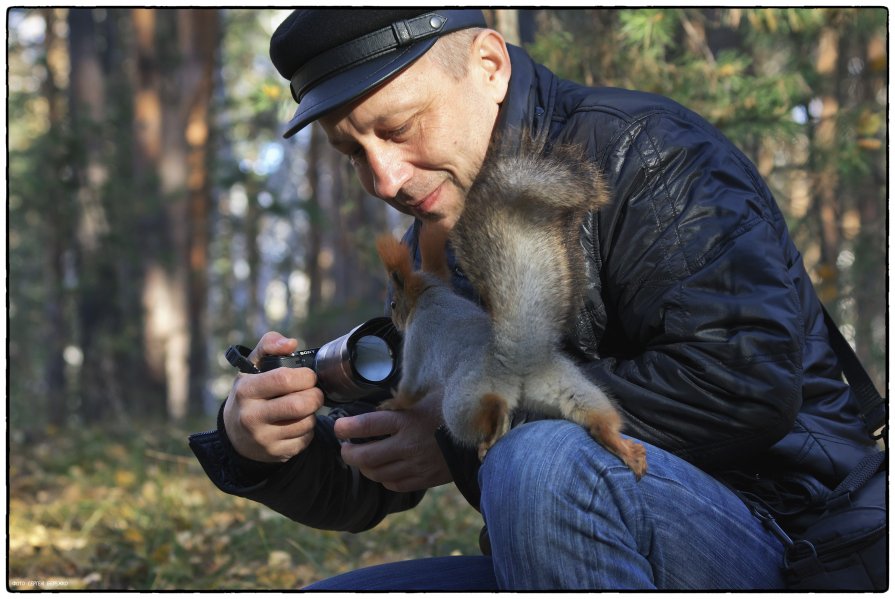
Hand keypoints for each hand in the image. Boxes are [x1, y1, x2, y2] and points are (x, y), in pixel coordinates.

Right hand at [223, 331, 323, 461]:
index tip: (307, 376)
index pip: (284, 379)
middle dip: (315, 395)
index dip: (305, 376)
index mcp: (245, 391)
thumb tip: (291, 343)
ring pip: (307, 422)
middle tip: (313, 391)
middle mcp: (251, 417)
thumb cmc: (251, 392)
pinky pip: (306, 439)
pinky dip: (308, 429)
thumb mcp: (252, 366)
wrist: (236, 434)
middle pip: (300, 404)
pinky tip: (298, 423)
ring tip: (303, 406)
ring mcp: (263, 439)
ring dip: (312, 412)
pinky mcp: (276, 453)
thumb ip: (269, 345)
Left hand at [334, 391, 451, 492]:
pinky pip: (394, 484)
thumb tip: (388, 388)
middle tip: (346, 448)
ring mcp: (417, 465)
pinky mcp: (425, 479)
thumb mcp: (430, 393)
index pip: (367, 426)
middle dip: (349, 453)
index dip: (347, 428)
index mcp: (408, 421)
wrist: (483, 436)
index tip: (338, 427)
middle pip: (365, 456)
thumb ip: (408, 392)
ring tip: (362, 458)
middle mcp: (409, 445)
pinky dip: (384, 478)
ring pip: (377, 473)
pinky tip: (384, 469)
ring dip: (365, 467)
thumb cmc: (453, 408)